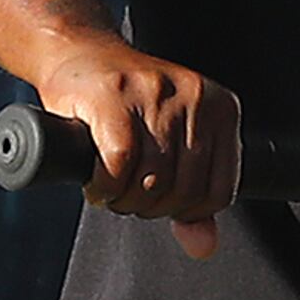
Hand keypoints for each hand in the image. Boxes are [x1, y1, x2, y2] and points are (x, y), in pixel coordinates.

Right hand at [36, 37, 239, 258]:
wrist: (78, 53)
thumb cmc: (127, 104)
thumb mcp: (174, 145)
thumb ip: (195, 197)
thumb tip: (203, 246)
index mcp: (221, 110)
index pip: (220, 191)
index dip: (186, 212)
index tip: (160, 204)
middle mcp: (195, 98)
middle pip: (184, 190)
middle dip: (151, 207)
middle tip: (128, 198)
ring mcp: (155, 95)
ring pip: (152, 181)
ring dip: (126, 200)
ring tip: (113, 190)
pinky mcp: (114, 98)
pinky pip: (119, 164)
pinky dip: (106, 186)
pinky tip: (98, 184)